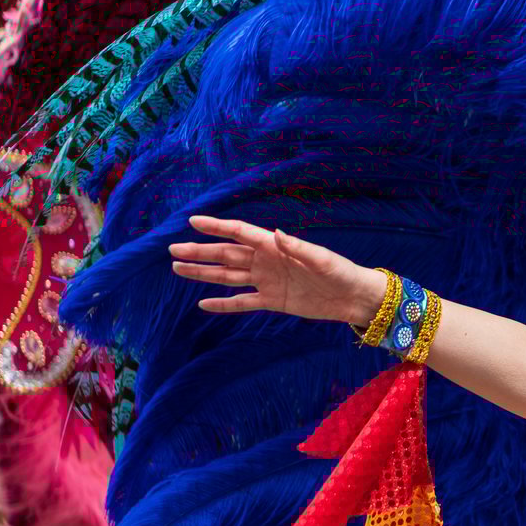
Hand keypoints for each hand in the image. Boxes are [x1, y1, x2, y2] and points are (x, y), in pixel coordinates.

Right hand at [169, 215, 384, 324]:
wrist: (353, 298)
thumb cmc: (341, 272)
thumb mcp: (322, 259)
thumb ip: (298, 247)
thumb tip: (275, 233)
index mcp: (276, 247)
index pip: (240, 233)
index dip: (217, 227)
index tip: (193, 221)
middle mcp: (267, 262)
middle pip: (226, 255)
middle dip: (200, 252)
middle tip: (172, 249)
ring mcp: (268, 282)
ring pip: (228, 276)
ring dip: (204, 273)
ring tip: (178, 268)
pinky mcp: (273, 301)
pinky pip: (243, 302)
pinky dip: (224, 304)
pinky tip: (203, 303)